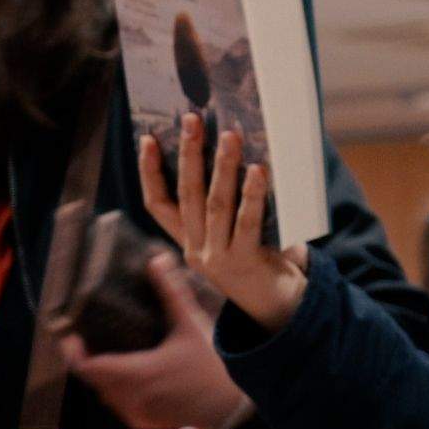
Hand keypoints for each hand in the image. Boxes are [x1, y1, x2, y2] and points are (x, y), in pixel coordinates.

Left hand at [65, 251, 258, 428]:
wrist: (231, 407)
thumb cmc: (212, 366)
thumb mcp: (190, 325)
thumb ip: (170, 292)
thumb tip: (157, 260)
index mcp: (135, 373)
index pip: (86, 366)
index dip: (72, 351)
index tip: (69, 335)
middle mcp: (129, 397)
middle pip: (93, 378)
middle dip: (87, 359)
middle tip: (88, 338)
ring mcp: (136, 413)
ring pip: (104, 393)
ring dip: (102, 375)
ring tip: (106, 354)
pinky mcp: (144, 422)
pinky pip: (118, 405)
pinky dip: (116, 390)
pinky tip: (128, 376)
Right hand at [142, 118, 308, 333]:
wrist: (282, 307)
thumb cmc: (261, 259)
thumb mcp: (235, 232)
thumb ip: (228, 204)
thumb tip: (234, 149)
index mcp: (188, 240)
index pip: (157, 204)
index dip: (150, 172)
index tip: (146, 139)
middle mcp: (196, 249)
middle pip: (186, 195)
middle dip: (187, 154)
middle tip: (191, 120)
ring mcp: (217, 258)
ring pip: (215, 205)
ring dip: (222, 167)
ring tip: (229, 136)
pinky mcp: (244, 262)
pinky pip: (247, 222)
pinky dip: (253, 195)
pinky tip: (258, 171)